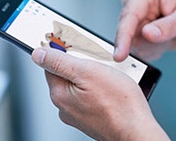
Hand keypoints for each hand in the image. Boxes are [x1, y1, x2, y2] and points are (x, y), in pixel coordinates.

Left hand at [32, 47, 168, 140]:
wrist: (137, 130)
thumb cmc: (119, 103)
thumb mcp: (86, 72)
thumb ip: (59, 62)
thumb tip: (38, 54)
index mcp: (60, 94)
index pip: (51, 64)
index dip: (63, 51)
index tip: (74, 44)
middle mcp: (66, 107)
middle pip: (68, 74)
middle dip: (83, 63)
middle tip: (100, 61)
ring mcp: (80, 114)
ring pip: (83, 84)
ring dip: (95, 75)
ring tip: (111, 75)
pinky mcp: (94, 118)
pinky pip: (93, 95)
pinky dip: (103, 88)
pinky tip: (115, 87)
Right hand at [114, 0, 175, 104]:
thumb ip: (168, 27)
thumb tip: (146, 33)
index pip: (129, 14)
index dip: (123, 36)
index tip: (120, 55)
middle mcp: (136, 0)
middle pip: (127, 31)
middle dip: (148, 43)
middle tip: (169, 39)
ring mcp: (134, 15)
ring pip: (132, 42)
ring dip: (152, 47)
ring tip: (170, 37)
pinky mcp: (134, 29)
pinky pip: (136, 47)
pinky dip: (152, 50)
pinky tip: (165, 41)